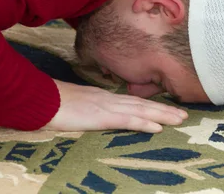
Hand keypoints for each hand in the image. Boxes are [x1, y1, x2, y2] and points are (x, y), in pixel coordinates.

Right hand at [42, 80, 187, 132]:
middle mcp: (107, 99)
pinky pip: (126, 120)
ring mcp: (104, 106)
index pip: (131, 101)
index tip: (166, 108)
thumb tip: (91, 112)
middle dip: (163, 108)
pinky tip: (157, 127)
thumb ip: (85, 106)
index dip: (150, 104)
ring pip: (139, 109)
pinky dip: (143, 122)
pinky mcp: (100, 116)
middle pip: (141, 103)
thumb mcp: (72, 103)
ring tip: (180, 119)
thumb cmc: (51, 102)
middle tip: (184, 114)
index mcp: (101, 96)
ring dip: (161, 114)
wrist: (39, 98)